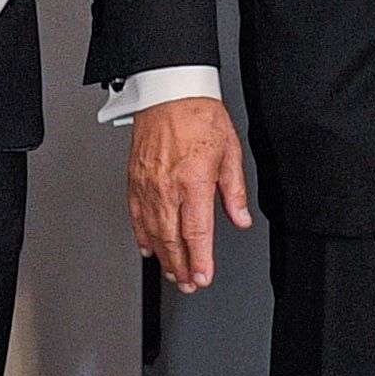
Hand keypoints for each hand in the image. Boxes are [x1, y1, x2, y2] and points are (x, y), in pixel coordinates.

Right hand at [127, 93, 252, 294]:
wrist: (168, 91)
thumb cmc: (199, 115)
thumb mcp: (229, 151)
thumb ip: (234, 191)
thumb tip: (240, 219)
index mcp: (194, 180)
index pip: (196, 232)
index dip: (200, 260)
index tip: (203, 277)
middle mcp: (167, 186)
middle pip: (172, 238)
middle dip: (181, 266)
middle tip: (188, 284)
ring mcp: (147, 184)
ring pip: (152, 231)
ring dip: (163, 257)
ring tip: (172, 273)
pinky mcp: (134, 179)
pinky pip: (136, 215)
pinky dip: (141, 235)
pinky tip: (148, 247)